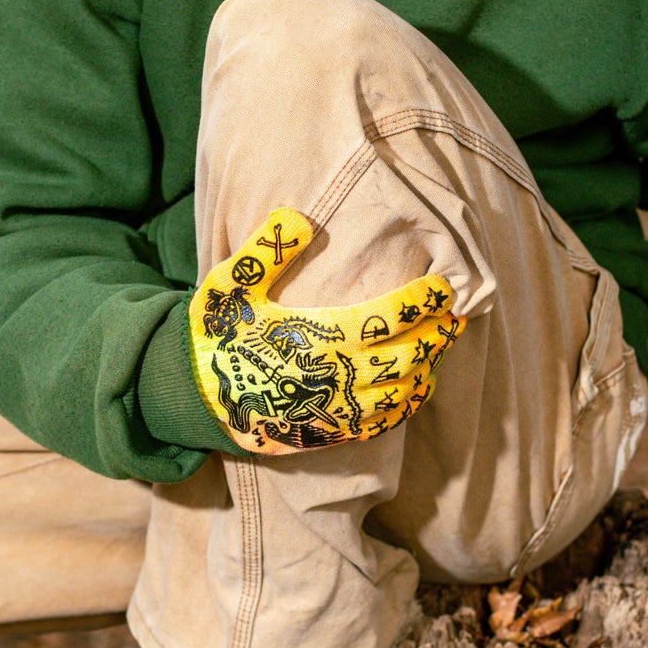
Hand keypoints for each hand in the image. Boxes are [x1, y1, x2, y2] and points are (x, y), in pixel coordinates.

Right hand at [189, 207, 464, 454]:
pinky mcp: (326, 432)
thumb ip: (266, 251)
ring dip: (427, 369)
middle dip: (436, 336)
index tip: (444, 288)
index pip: (384, 320)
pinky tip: (418, 387)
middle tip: (455, 316)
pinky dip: (405, 405)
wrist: (192, 399)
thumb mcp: (232, 286)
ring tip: (443, 345)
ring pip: (398, 393)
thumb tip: (298, 215)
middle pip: (404, 358)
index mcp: (314, 338)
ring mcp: (331, 410)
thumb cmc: (215, 335)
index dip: (419, 303)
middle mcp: (330, 377)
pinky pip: (380, 424)